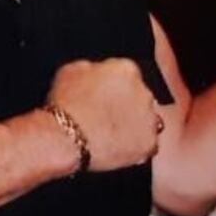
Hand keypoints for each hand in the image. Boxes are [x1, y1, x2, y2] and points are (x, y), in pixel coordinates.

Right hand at [47, 58, 161, 171]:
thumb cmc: (65, 105)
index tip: (104, 96)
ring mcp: (150, 119)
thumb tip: (97, 71)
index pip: (127, 74)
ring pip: (145, 120)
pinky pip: (146, 144)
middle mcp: (144, 92)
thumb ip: (92, 67)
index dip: (113, 87)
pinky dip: (134, 147)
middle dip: (126, 105)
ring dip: (132, 124)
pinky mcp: (149, 143)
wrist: (65, 138)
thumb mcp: (69, 71)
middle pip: (140, 96)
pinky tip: (115, 147)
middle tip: (104, 115)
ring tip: (109, 134)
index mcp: (126, 70)